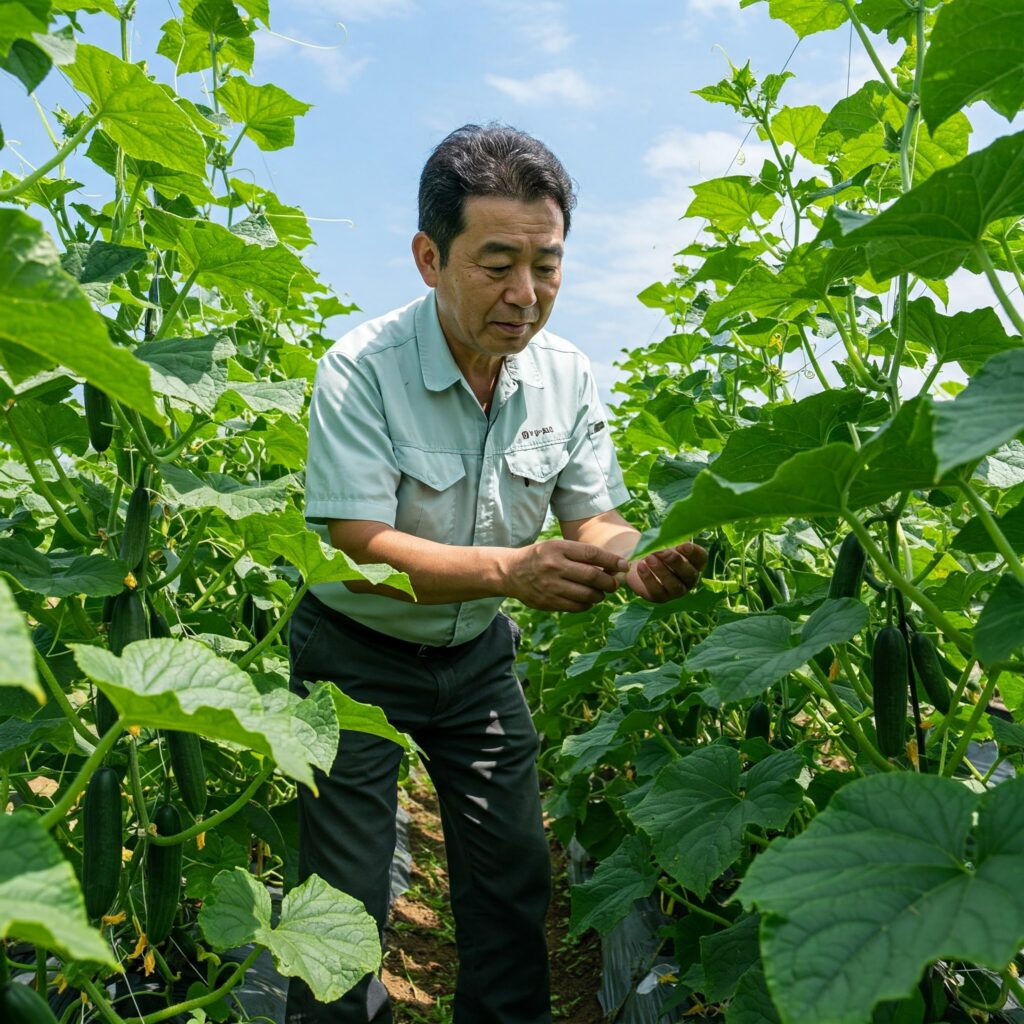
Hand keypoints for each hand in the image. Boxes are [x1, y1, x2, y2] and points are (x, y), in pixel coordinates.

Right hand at [505, 540, 629, 611]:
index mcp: (558, 548)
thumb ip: (581, 554)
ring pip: (587, 595)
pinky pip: (576, 606)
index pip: (592, 554)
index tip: (624, 565)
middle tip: (614, 583)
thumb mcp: (557, 546)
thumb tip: (612, 565)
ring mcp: (550, 586)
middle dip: (609, 582)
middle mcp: (554, 566)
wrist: (511, 572)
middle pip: (592, 576)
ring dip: (600, 595)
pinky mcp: (548, 602)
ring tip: (601, 592)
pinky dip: (587, 604)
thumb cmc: (541, 557)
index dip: (612, 561)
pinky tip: (587, 599)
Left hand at [624, 541, 706, 602]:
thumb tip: (672, 533)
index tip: (681, 545)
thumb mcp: (666, 541)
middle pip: (689, 573)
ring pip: (674, 585)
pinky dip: (648, 578)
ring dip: (661, 571)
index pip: (701, 558)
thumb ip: (672, 538)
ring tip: (649, 557)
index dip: (693, 552)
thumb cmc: (658, 548)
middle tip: (662, 552)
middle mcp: (689, 579)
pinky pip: (657, 591)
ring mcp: (676, 591)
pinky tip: (641, 566)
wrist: (640, 561)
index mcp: (695, 563)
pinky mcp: (661, 597)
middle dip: (675, 562)